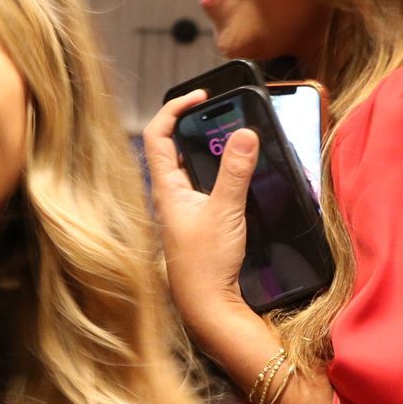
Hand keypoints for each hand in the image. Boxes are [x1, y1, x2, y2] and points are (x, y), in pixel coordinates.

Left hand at [142, 91, 256, 339]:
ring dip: (209, 147)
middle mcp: (170, 195)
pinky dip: (220, 170)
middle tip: (221, 112)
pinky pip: (205, 184)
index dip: (175, 108)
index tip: (201, 96)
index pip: (157, 134)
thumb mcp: (225, 211)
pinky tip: (241, 172)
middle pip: (173, 146)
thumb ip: (235, 171)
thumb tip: (245, 133)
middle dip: (195, 124)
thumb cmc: (205, 264)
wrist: (207, 306)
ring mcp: (183, 208)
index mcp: (166, 187)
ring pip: (191, 166)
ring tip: (234, 135)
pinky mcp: (198, 220)